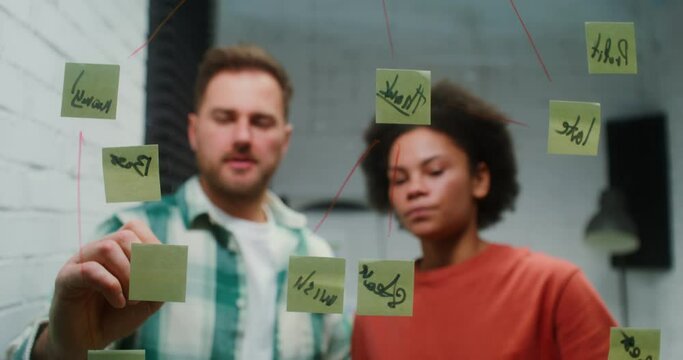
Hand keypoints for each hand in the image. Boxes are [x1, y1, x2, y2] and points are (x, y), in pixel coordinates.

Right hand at [32, 220, 163, 359]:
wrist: (89, 341)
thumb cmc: (119, 315)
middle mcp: (97, 249)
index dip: (154, 249)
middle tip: (143, 293)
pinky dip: (112, 287)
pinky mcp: (66, 278)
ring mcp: (80, 261)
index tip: (157, 278)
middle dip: (142, 266)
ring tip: (132, 300)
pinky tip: (118, 303)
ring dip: (128, 276)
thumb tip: (174, 266)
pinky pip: (90, 271)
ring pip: (108, 248)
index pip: (136, 228)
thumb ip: (164, 281)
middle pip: (125, 236)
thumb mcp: (150, 298)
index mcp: (117, 249)